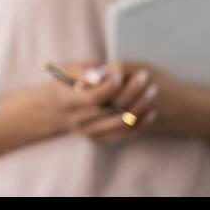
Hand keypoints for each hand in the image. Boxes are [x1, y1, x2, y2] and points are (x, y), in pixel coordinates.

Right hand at [41, 60, 158, 143]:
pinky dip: (140, 123)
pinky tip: (151, 110)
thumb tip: (100, 76)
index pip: (92, 97)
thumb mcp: (68, 70)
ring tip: (152, 89)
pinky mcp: (99, 139)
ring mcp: (88, 132)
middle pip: (109, 110)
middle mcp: (76, 121)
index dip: (109, 85)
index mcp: (66, 101)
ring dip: (140, 106)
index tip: (122, 69)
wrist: (56, 108)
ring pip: (120, 123)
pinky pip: (124, 134)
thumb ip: (84, 71)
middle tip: (145, 75)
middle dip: (131, 91)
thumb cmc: (67, 81)